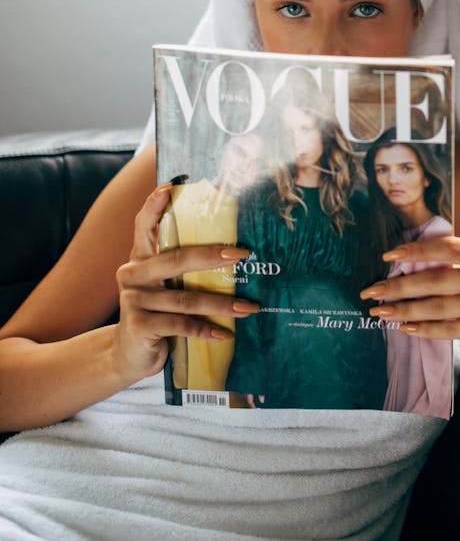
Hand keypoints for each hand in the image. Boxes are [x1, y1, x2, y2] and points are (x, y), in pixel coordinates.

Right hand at [111, 183, 257, 384]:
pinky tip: (226, 333)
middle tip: (242, 254)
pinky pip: (181, 325)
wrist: (128, 355)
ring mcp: (134, 300)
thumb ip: (179, 269)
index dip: (155, 205)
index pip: (144, 225)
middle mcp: (133, 274)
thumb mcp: (163, 287)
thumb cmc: (155, 314)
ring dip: (222, 303)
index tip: (171, 185)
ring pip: (186, 298)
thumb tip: (228, 252)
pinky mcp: (140, 326)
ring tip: (249, 308)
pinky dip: (206, 329)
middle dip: (212, 256)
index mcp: (140, 258)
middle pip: (176, 259)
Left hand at [360, 237, 459, 359]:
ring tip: (380, 313)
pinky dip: (425, 329)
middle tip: (371, 291)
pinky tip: (406, 329)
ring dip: (404, 310)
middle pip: (434, 278)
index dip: (415, 250)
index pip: (445, 246)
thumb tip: (420, 264)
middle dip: (397, 286)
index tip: (388, 257)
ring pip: (437, 306)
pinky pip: (450, 330)